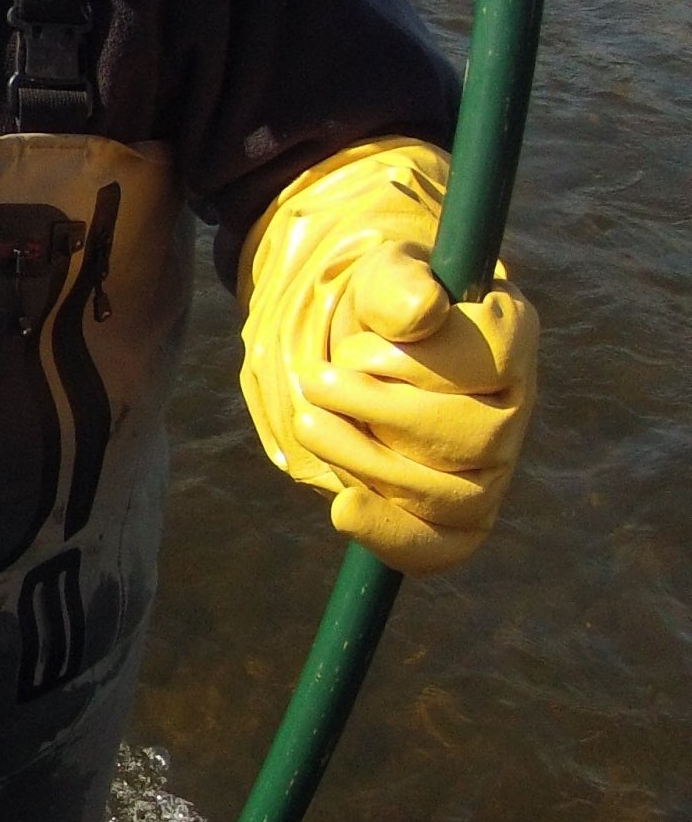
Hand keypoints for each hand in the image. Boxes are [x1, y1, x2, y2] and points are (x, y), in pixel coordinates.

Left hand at [295, 247, 537, 572]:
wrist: (339, 347)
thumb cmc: (373, 305)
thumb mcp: (378, 274)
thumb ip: (396, 282)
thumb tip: (421, 313)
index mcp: (510, 340)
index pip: (497, 353)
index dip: (427, 352)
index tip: (379, 335)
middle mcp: (512, 409)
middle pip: (475, 435)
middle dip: (380, 407)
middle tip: (318, 379)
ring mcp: (487, 468)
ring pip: (453, 494)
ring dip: (367, 459)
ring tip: (309, 420)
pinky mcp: (451, 515)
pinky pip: (441, 546)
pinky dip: (391, 534)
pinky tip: (343, 509)